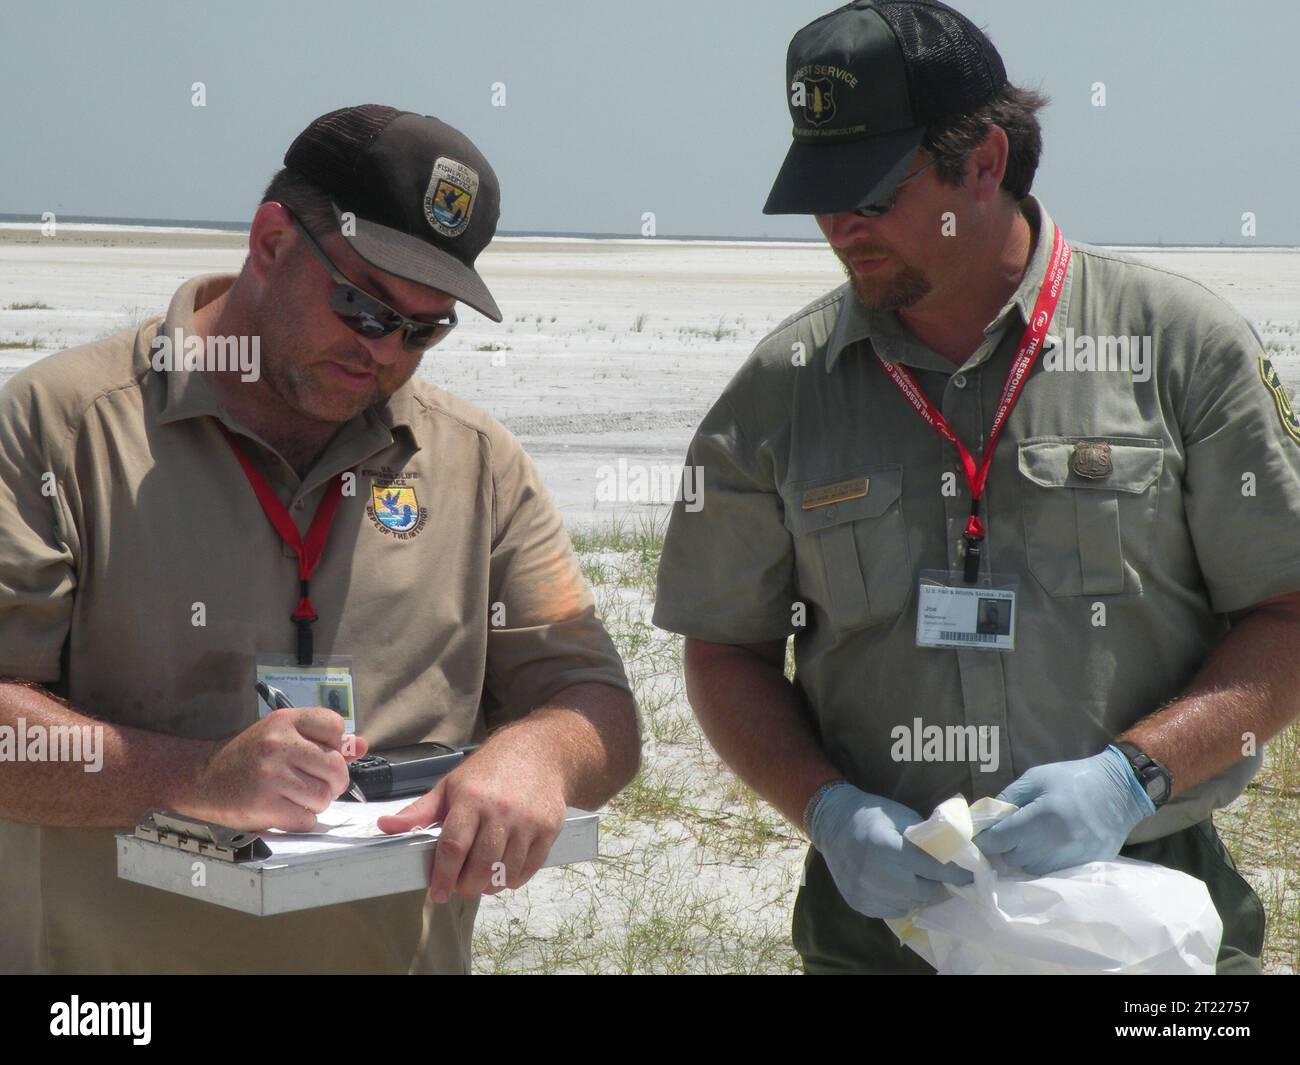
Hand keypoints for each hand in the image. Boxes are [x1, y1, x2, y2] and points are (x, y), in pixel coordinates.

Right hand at [184, 707, 368, 832]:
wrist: (200, 779)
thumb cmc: (249, 758)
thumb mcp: (282, 736)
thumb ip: (322, 740)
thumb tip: (360, 746)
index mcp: (285, 720)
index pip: (334, 725)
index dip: (336, 745)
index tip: (322, 755)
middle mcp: (279, 744)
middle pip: (336, 767)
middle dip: (334, 782)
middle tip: (318, 785)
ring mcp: (271, 775)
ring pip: (324, 796)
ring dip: (317, 803)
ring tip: (299, 798)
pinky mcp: (263, 805)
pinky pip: (306, 819)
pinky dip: (302, 820)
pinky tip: (286, 811)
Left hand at [377, 741, 566, 902]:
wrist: (539, 752)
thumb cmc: (489, 772)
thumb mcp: (450, 785)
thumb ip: (420, 811)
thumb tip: (386, 827)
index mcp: (471, 799)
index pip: (454, 845)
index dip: (443, 875)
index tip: (437, 893)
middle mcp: (501, 810)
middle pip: (481, 865)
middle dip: (467, 886)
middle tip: (460, 888)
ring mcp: (528, 821)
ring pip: (506, 871)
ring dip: (490, 885)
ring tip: (481, 881)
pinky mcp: (549, 828)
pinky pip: (530, 868)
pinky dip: (514, 879)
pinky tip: (504, 873)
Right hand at [810, 784, 972, 918]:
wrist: (832, 823)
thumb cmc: (871, 814)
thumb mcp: (902, 816)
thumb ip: (927, 838)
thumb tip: (956, 855)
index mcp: (888, 848)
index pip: (933, 869)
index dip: (956, 874)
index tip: (971, 875)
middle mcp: (876, 875)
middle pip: (925, 892)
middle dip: (940, 886)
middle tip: (946, 878)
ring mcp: (865, 892)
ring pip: (910, 905)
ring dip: (922, 895)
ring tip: (923, 882)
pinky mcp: (859, 903)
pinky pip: (892, 911)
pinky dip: (903, 902)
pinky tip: (902, 887)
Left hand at [974, 746, 1155, 874]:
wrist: (1120, 790)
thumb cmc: (1073, 779)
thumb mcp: (1036, 778)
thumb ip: (1008, 798)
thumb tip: (986, 819)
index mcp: (1043, 817)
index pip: (1000, 840)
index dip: (985, 839)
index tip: (980, 835)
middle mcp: (1057, 843)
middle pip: (1012, 857)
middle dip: (1005, 845)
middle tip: (1009, 831)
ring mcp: (1072, 859)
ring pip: (1029, 869)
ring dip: (1023, 856)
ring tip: (1031, 837)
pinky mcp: (1084, 867)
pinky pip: (1050, 873)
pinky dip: (1042, 863)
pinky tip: (1047, 847)